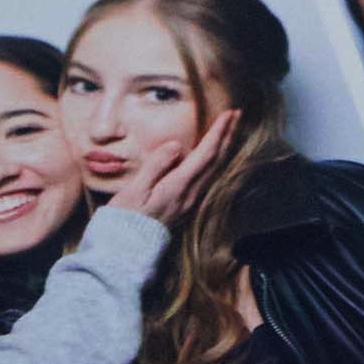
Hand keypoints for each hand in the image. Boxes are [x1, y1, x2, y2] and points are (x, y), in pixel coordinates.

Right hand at [107, 108, 237, 221]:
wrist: (127, 249)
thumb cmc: (126, 217)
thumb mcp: (135, 189)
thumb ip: (156, 165)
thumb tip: (176, 145)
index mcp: (178, 187)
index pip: (205, 155)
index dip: (219, 133)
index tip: (229, 114)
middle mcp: (191, 195)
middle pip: (216, 161)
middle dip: (227, 136)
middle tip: (237, 115)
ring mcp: (191, 202)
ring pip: (215, 170)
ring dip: (224, 148)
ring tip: (229, 131)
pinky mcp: (187, 206)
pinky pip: (208, 179)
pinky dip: (215, 162)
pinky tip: (214, 157)